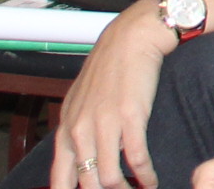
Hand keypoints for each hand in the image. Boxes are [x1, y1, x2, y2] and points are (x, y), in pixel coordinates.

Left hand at [49, 2, 170, 188]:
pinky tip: (152, 181)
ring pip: (110, 178)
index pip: (60, 180)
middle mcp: (80, 131)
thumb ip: (76, 132)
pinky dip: (146, 176)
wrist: (130, 39)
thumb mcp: (80, 102)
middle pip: (88, 184)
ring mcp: (104, 125)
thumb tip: (80, 160)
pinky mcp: (130, 118)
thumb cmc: (108, 69)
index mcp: (66, 130)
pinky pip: (136, 158)